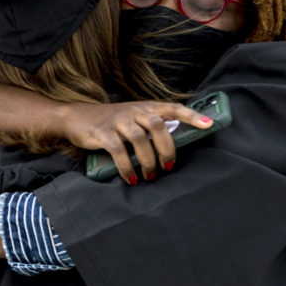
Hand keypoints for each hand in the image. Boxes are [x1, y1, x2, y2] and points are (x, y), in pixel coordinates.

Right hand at [59, 101, 212, 183]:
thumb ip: (152, 128)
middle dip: (167, 149)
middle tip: (168, 166)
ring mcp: (118, 121)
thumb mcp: (134, 119)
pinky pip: (119, 151)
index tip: (209, 125)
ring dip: (148, 161)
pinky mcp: (103, 133)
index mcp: (146, 107)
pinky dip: (127, 168)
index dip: (192, 116)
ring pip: (140, 139)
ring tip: (150, 175)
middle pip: (158, 126)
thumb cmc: (112, 122)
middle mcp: (134, 111)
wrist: (77, 117)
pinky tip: (131, 178)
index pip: (173, 108)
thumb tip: (172, 150)